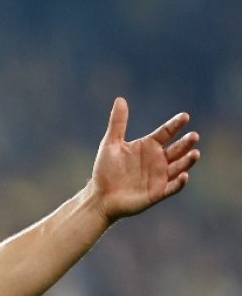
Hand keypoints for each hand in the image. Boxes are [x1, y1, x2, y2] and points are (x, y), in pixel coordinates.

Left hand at [89, 97, 200, 221]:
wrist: (100, 196)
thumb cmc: (105, 170)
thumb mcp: (110, 144)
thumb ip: (118, 123)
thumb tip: (120, 99)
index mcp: (148, 146)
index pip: (166, 132)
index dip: (175, 125)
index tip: (184, 116)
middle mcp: (158, 160)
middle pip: (177, 149)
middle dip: (186, 143)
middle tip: (193, 136)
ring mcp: (160, 176)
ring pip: (179, 166)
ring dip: (187, 161)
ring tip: (194, 153)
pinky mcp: (158, 192)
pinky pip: (173, 187)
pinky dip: (179, 182)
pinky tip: (183, 176)